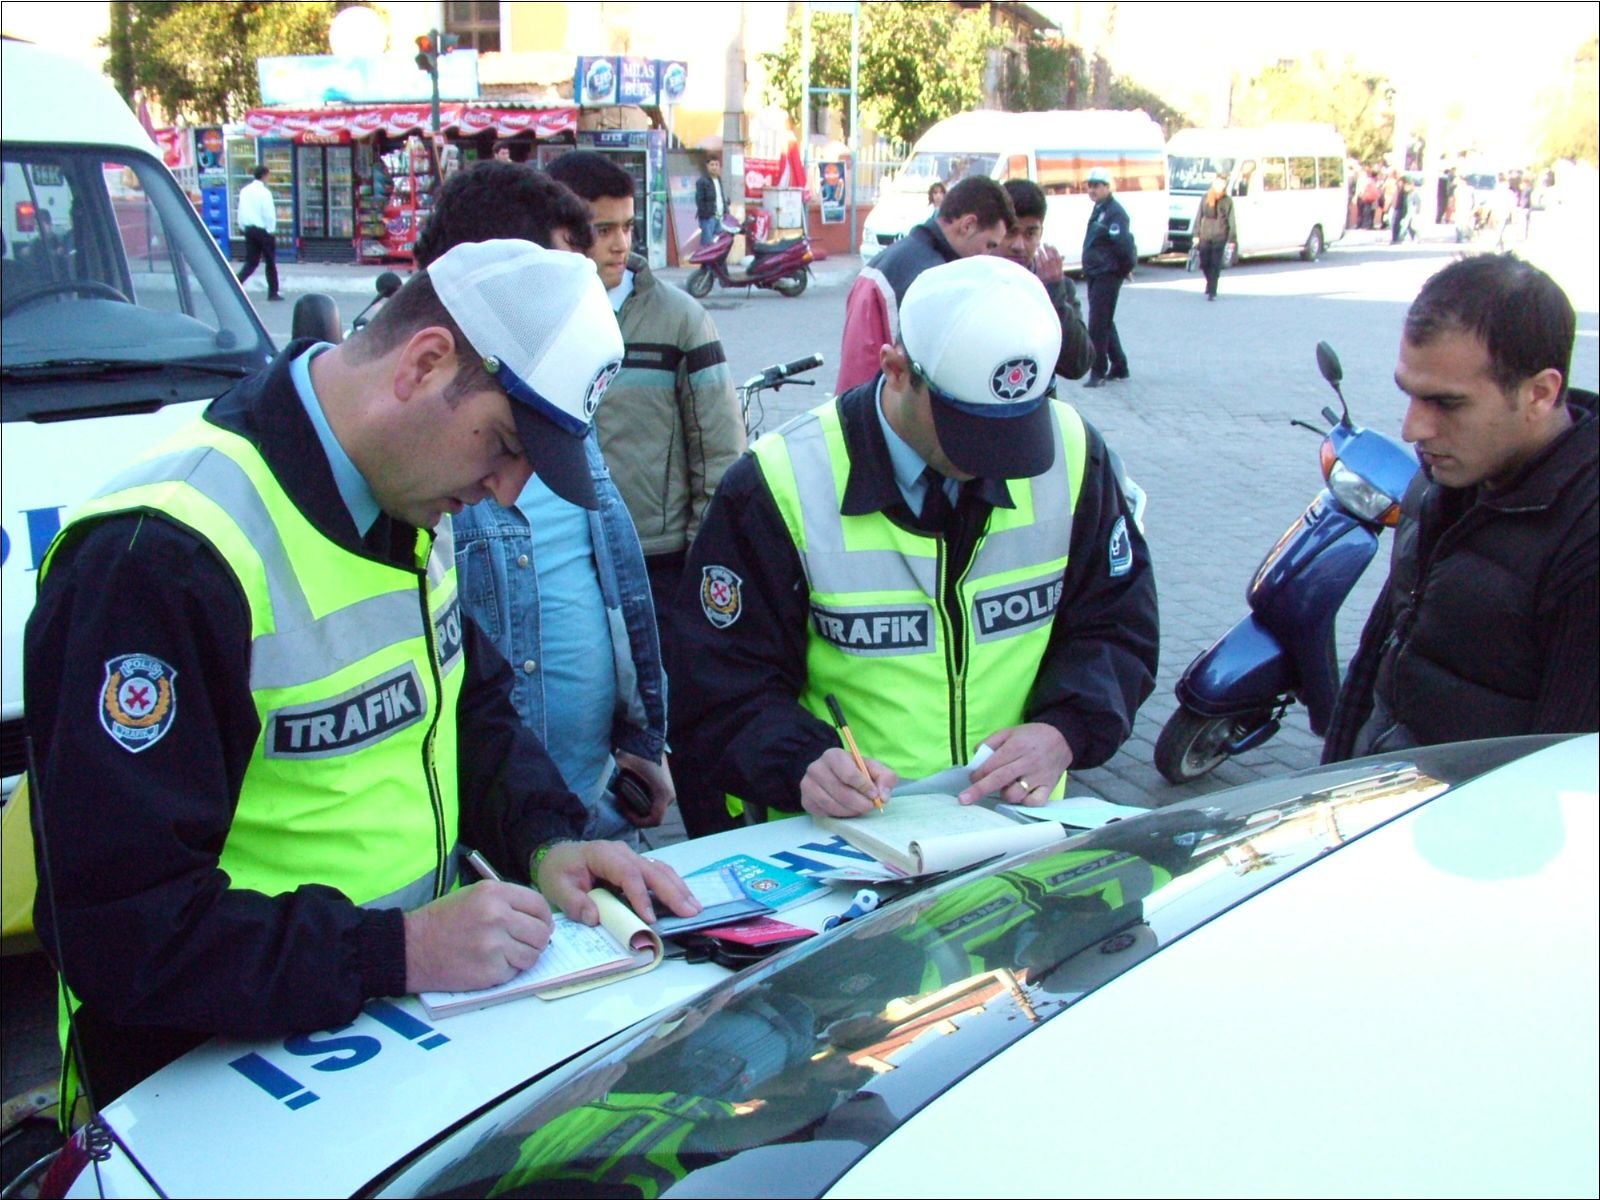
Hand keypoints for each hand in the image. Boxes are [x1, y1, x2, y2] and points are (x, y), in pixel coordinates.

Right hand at [403, 881, 552, 993]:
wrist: (411, 948)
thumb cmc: (443, 920)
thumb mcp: (474, 895)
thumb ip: (507, 902)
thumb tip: (539, 918)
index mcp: (494, 893)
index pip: (539, 905)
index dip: (544, 917)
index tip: (540, 925)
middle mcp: (497, 916)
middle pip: (541, 932)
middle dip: (538, 940)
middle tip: (526, 943)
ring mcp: (494, 945)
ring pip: (532, 955)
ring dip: (524, 957)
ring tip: (507, 955)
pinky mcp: (489, 971)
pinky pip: (515, 972)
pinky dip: (508, 971)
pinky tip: (491, 964)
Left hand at [535, 840, 699, 925]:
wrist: (559, 857)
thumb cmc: (559, 871)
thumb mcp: (557, 887)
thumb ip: (573, 902)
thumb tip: (594, 917)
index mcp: (603, 854)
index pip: (627, 873)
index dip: (640, 895)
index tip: (649, 918)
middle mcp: (623, 853)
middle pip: (652, 870)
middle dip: (672, 891)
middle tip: (689, 911)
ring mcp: (632, 858)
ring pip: (661, 870)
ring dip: (679, 889)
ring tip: (695, 908)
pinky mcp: (637, 867)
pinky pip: (659, 874)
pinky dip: (674, 887)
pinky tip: (685, 900)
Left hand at [615, 750, 674, 827]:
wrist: (646, 738)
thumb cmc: (637, 755)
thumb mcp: (627, 773)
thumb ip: (621, 788)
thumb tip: (613, 798)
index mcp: (663, 794)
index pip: (654, 820)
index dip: (637, 821)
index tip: (624, 809)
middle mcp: (669, 795)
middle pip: (654, 816)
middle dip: (637, 814)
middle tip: (622, 804)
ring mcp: (669, 792)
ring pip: (654, 809)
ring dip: (640, 808)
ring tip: (626, 798)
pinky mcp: (666, 787)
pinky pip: (655, 802)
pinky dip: (644, 801)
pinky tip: (632, 792)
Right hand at [800, 747, 897, 818]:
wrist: (833, 775)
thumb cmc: (856, 771)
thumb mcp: (874, 769)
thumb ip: (886, 778)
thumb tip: (883, 796)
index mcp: (834, 755)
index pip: (849, 774)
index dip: (864, 788)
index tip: (875, 795)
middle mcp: (816, 768)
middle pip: (840, 792)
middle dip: (859, 803)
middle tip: (869, 807)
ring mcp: (807, 784)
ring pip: (831, 805)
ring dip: (849, 811)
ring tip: (858, 809)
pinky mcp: (805, 800)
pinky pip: (823, 813)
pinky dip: (837, 815)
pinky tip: (845, 810)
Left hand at [959, 724, 1073, 805]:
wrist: (1063, 738)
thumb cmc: (1032, 735)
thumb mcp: (1009, 731)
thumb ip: (991, 742)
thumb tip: (975, 756)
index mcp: (1016, 747)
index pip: (992, 764)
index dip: (978, 774)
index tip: (970, 779)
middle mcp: (1027, 763)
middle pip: (1000, 780)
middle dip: (979, 790)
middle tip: (964, 799)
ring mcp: (1039, 777)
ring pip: (1016, 794)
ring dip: (1004, 794)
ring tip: (1003, 788)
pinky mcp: (1049, 787)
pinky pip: (1034, 802)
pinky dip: (1024, 802)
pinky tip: (1020, 796)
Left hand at [1034, 242, 1063, 282]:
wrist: (1049, 294)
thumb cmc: (1053, 282)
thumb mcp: (1058, 274)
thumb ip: (1060, 266)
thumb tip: (1063, 256)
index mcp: (1060, 272)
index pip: (1058, 258)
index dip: (1055, 251)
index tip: (1052, 245)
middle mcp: (1055, 273)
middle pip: (1051, 258)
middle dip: (1048, 250)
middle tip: (1044, 243)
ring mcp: (1047, 276)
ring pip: (1045, 262)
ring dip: (1041, 253)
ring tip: (1039, 248)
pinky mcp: (1041, 277)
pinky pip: (1039, 266)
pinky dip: (1038, 260)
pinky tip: (1036, 255)